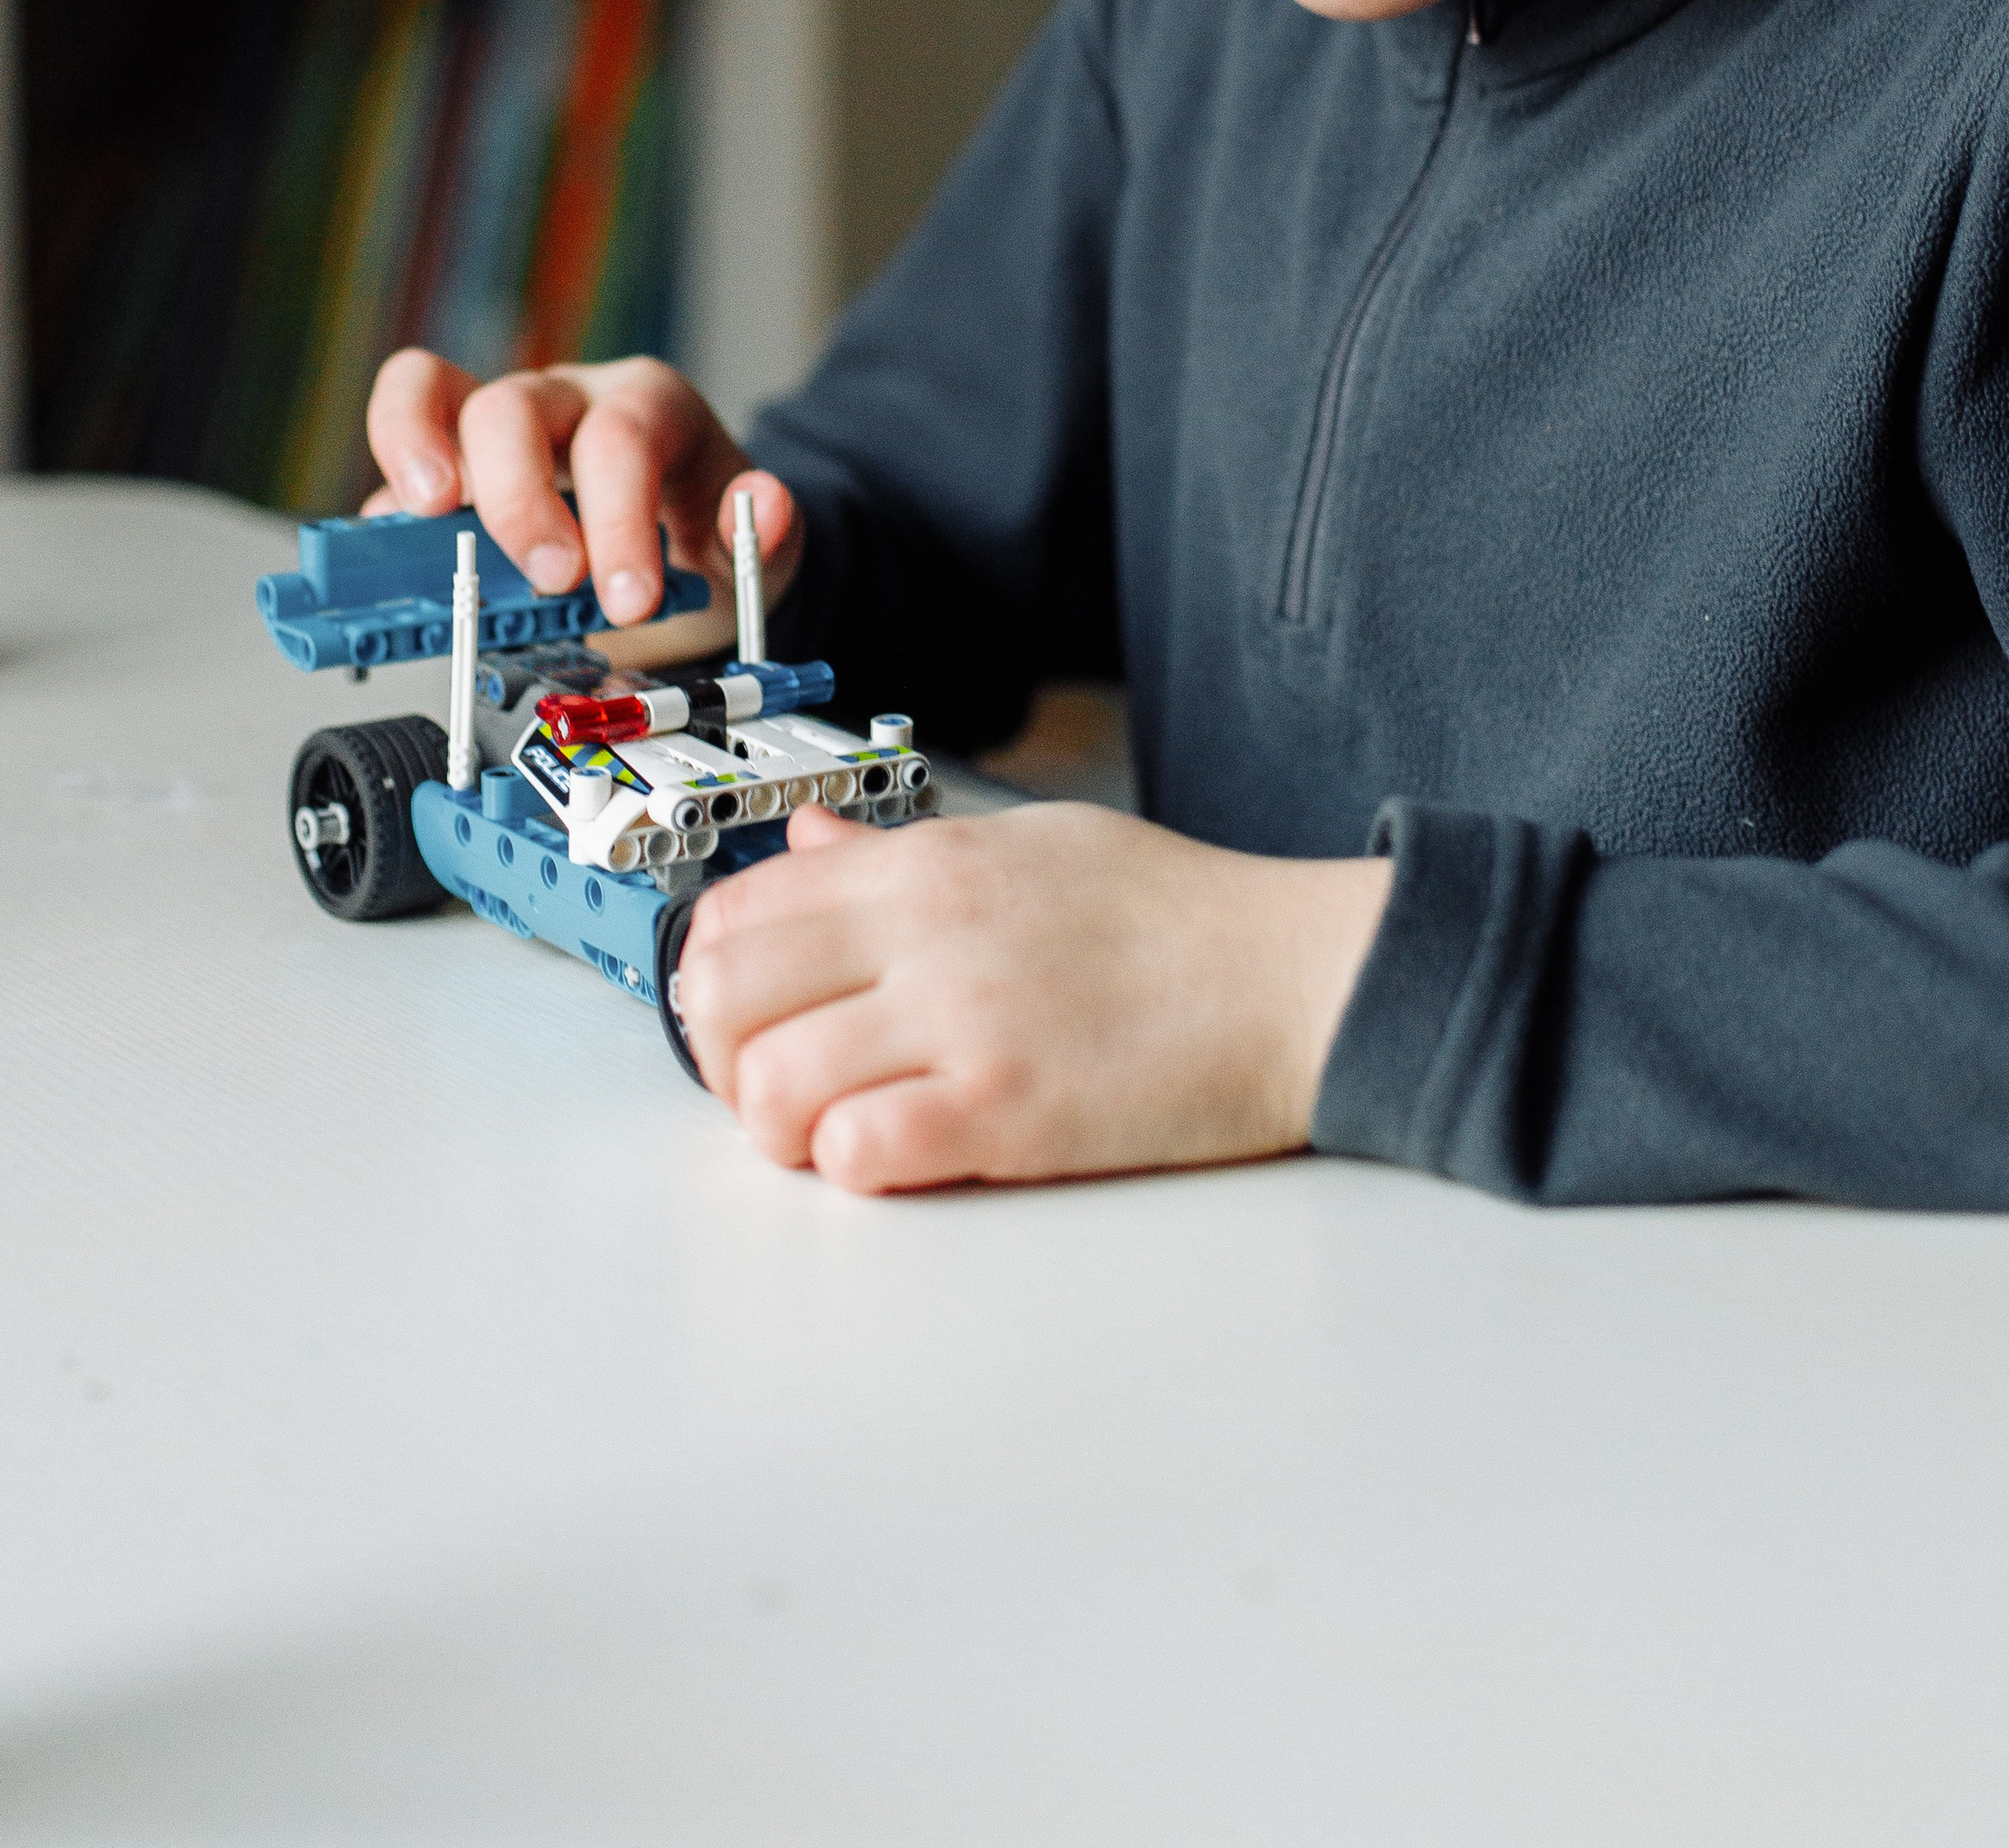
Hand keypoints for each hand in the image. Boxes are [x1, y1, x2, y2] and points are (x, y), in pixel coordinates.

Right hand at [363, 347, 803, 632]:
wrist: (682, 550)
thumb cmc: (705, 535)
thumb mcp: (757, 546)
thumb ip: (768, 532)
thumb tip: (767, 506)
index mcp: (645, 407)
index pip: (622, 436)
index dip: (620, 518)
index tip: (629, 599)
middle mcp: (565, 403)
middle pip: (515, 405)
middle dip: (520, 496)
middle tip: (547, 578)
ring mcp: (497, 431)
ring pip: (432, 394)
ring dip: (416, 449)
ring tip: (423, 514)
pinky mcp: (446, 474)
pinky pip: (397, 464)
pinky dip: (383, 506)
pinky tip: (389, 560)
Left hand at [674, 800, 1392, 1191]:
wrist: (1293, 976)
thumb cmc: (1177, 916)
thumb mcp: (1030, 841)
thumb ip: (905, 849)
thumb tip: (809, 843)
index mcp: (929, 864)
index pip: (740, 905)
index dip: (714, 971)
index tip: (745, 1010)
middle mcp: (928, 931)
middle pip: (725, 994)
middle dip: (726, 1054)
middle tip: (778, 1080)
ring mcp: (963, 1021)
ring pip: (771, 1086)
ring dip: (784, 1126)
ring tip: (842, 1127)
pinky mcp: (1007, 1111)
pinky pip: (859, 1152)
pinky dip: (855, 1166)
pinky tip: (905, 1152)